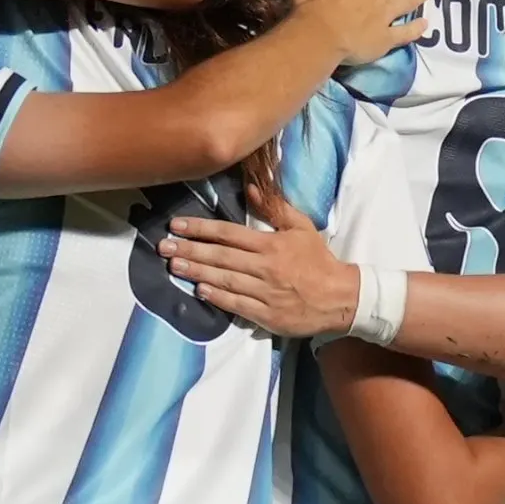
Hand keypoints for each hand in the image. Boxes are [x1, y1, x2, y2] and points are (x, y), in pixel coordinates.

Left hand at [160, 196, 363, 337]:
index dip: (201, 229)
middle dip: (190, 250)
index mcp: (270, 244)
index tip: (177, 225)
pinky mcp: (267, 314)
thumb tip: (251, 188)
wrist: (340, 298)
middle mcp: (264, 267)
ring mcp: (264, 292)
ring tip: (174, 266)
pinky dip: (217, 297)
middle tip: (164, 247)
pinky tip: (199, 290)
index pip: (229, 233)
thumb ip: (275, 207)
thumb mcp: (302, 227)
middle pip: (220, 257)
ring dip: (197, 273)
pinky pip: (237, 305)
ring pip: (224, 280)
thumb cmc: (318, 261)